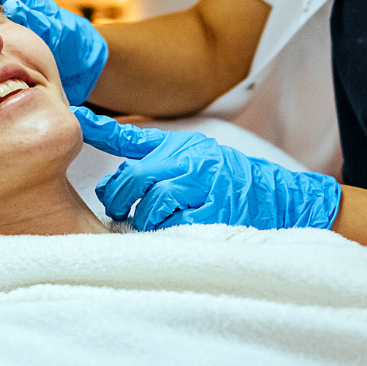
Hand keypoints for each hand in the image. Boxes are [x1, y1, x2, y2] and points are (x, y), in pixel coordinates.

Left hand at [73, 106, 340, 231]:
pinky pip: (173, 229)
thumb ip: (145, 147)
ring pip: (150, 208)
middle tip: (118, 213)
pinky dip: (165, 236)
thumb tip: (96, 129)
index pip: (131, 144)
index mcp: (182, 146)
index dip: (103, 144)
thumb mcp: (192, 152)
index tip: (83, 141)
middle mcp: (191, 163)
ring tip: (147, 227)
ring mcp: (204, 190)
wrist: (283, 199)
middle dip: (118, 201)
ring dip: (143, 223)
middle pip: (133, 181)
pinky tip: (171, 234)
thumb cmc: (230, 178)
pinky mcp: (214, 216)